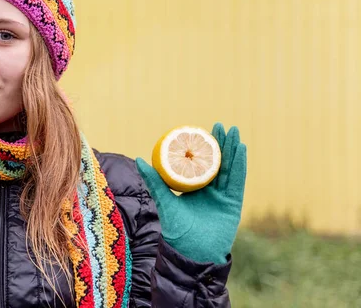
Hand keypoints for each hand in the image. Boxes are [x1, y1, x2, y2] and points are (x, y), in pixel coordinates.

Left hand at [136, 123, 246, 263]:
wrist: (192, 253)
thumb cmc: (176, 231)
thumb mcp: (165, 201)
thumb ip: (155, 182)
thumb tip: (139, 159)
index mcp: (194, 188)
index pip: (201, 163)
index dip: (203, 147)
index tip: (203, 130)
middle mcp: (210, 191)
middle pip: (218, 162)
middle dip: (221, 143)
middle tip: (222, 125)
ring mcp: (223, 196)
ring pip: (229, 168)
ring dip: (233, 149)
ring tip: (234, 131)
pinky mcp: (234, 203)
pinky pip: (237, 181)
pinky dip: (239, 165)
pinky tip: (241, 150)